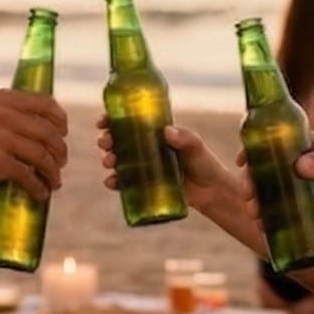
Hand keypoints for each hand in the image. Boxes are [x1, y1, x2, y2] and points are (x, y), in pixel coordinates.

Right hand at [0, 89, 65, 196]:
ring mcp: (1, 138)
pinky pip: (28, 176)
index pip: (47, 104)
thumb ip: (7, 111)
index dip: (60, 121)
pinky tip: (40, 194)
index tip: (62, 134)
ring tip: (54, 182)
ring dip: (53, 172)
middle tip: (60, 164)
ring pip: (43, 156)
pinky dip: (38, 187)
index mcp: (3, 98)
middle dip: (60, 152)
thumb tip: (38, 121)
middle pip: (49, 133)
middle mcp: (4, 114)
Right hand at [98, 120, 246, 220]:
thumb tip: (167, 132)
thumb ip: (185, 139)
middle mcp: (146, 149)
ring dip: (108, 160)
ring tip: (109, 162)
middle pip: (119, 141)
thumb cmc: (205, 164)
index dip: (112, 120)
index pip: (129, 122)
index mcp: (155, 134)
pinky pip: (124, 183)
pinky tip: (111, 182)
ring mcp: (143, 168)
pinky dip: (114, 182)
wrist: (211, 192)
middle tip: (105, 143)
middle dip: (107, 140)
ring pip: (118, 161)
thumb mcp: (196, 147)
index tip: (102, 122)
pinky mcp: (144, 186)